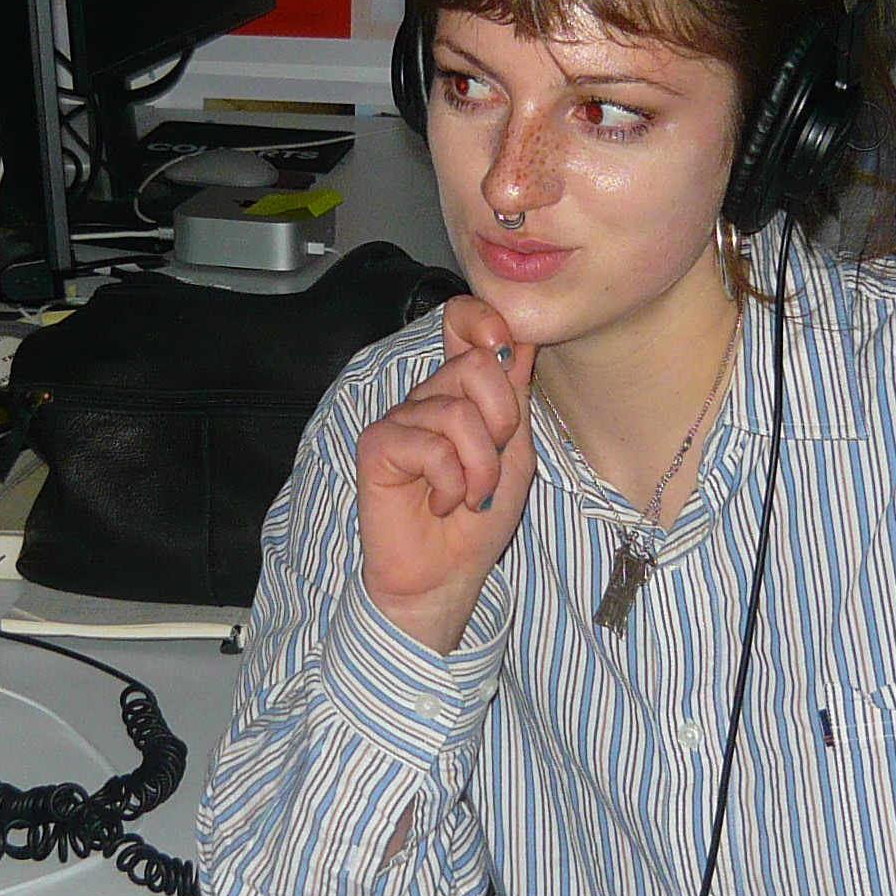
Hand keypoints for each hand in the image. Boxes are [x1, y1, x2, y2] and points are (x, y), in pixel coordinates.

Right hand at [354, 296, 536, 653]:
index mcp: (461, 391)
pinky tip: (439, 503)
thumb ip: (514, 396)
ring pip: (459, 412)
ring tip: (468, 497)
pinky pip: (431, 446)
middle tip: (491, 467)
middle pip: (477, 364)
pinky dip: (451, 484)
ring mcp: (401, 416)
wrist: (446, 576)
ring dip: (480, 468)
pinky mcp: (378, 443)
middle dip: (502, 423)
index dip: (487, 321)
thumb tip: (518, 338)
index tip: (507, 352)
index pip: (464, 320)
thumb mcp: (515, 453)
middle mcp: (428, 395)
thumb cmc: (478, 520)